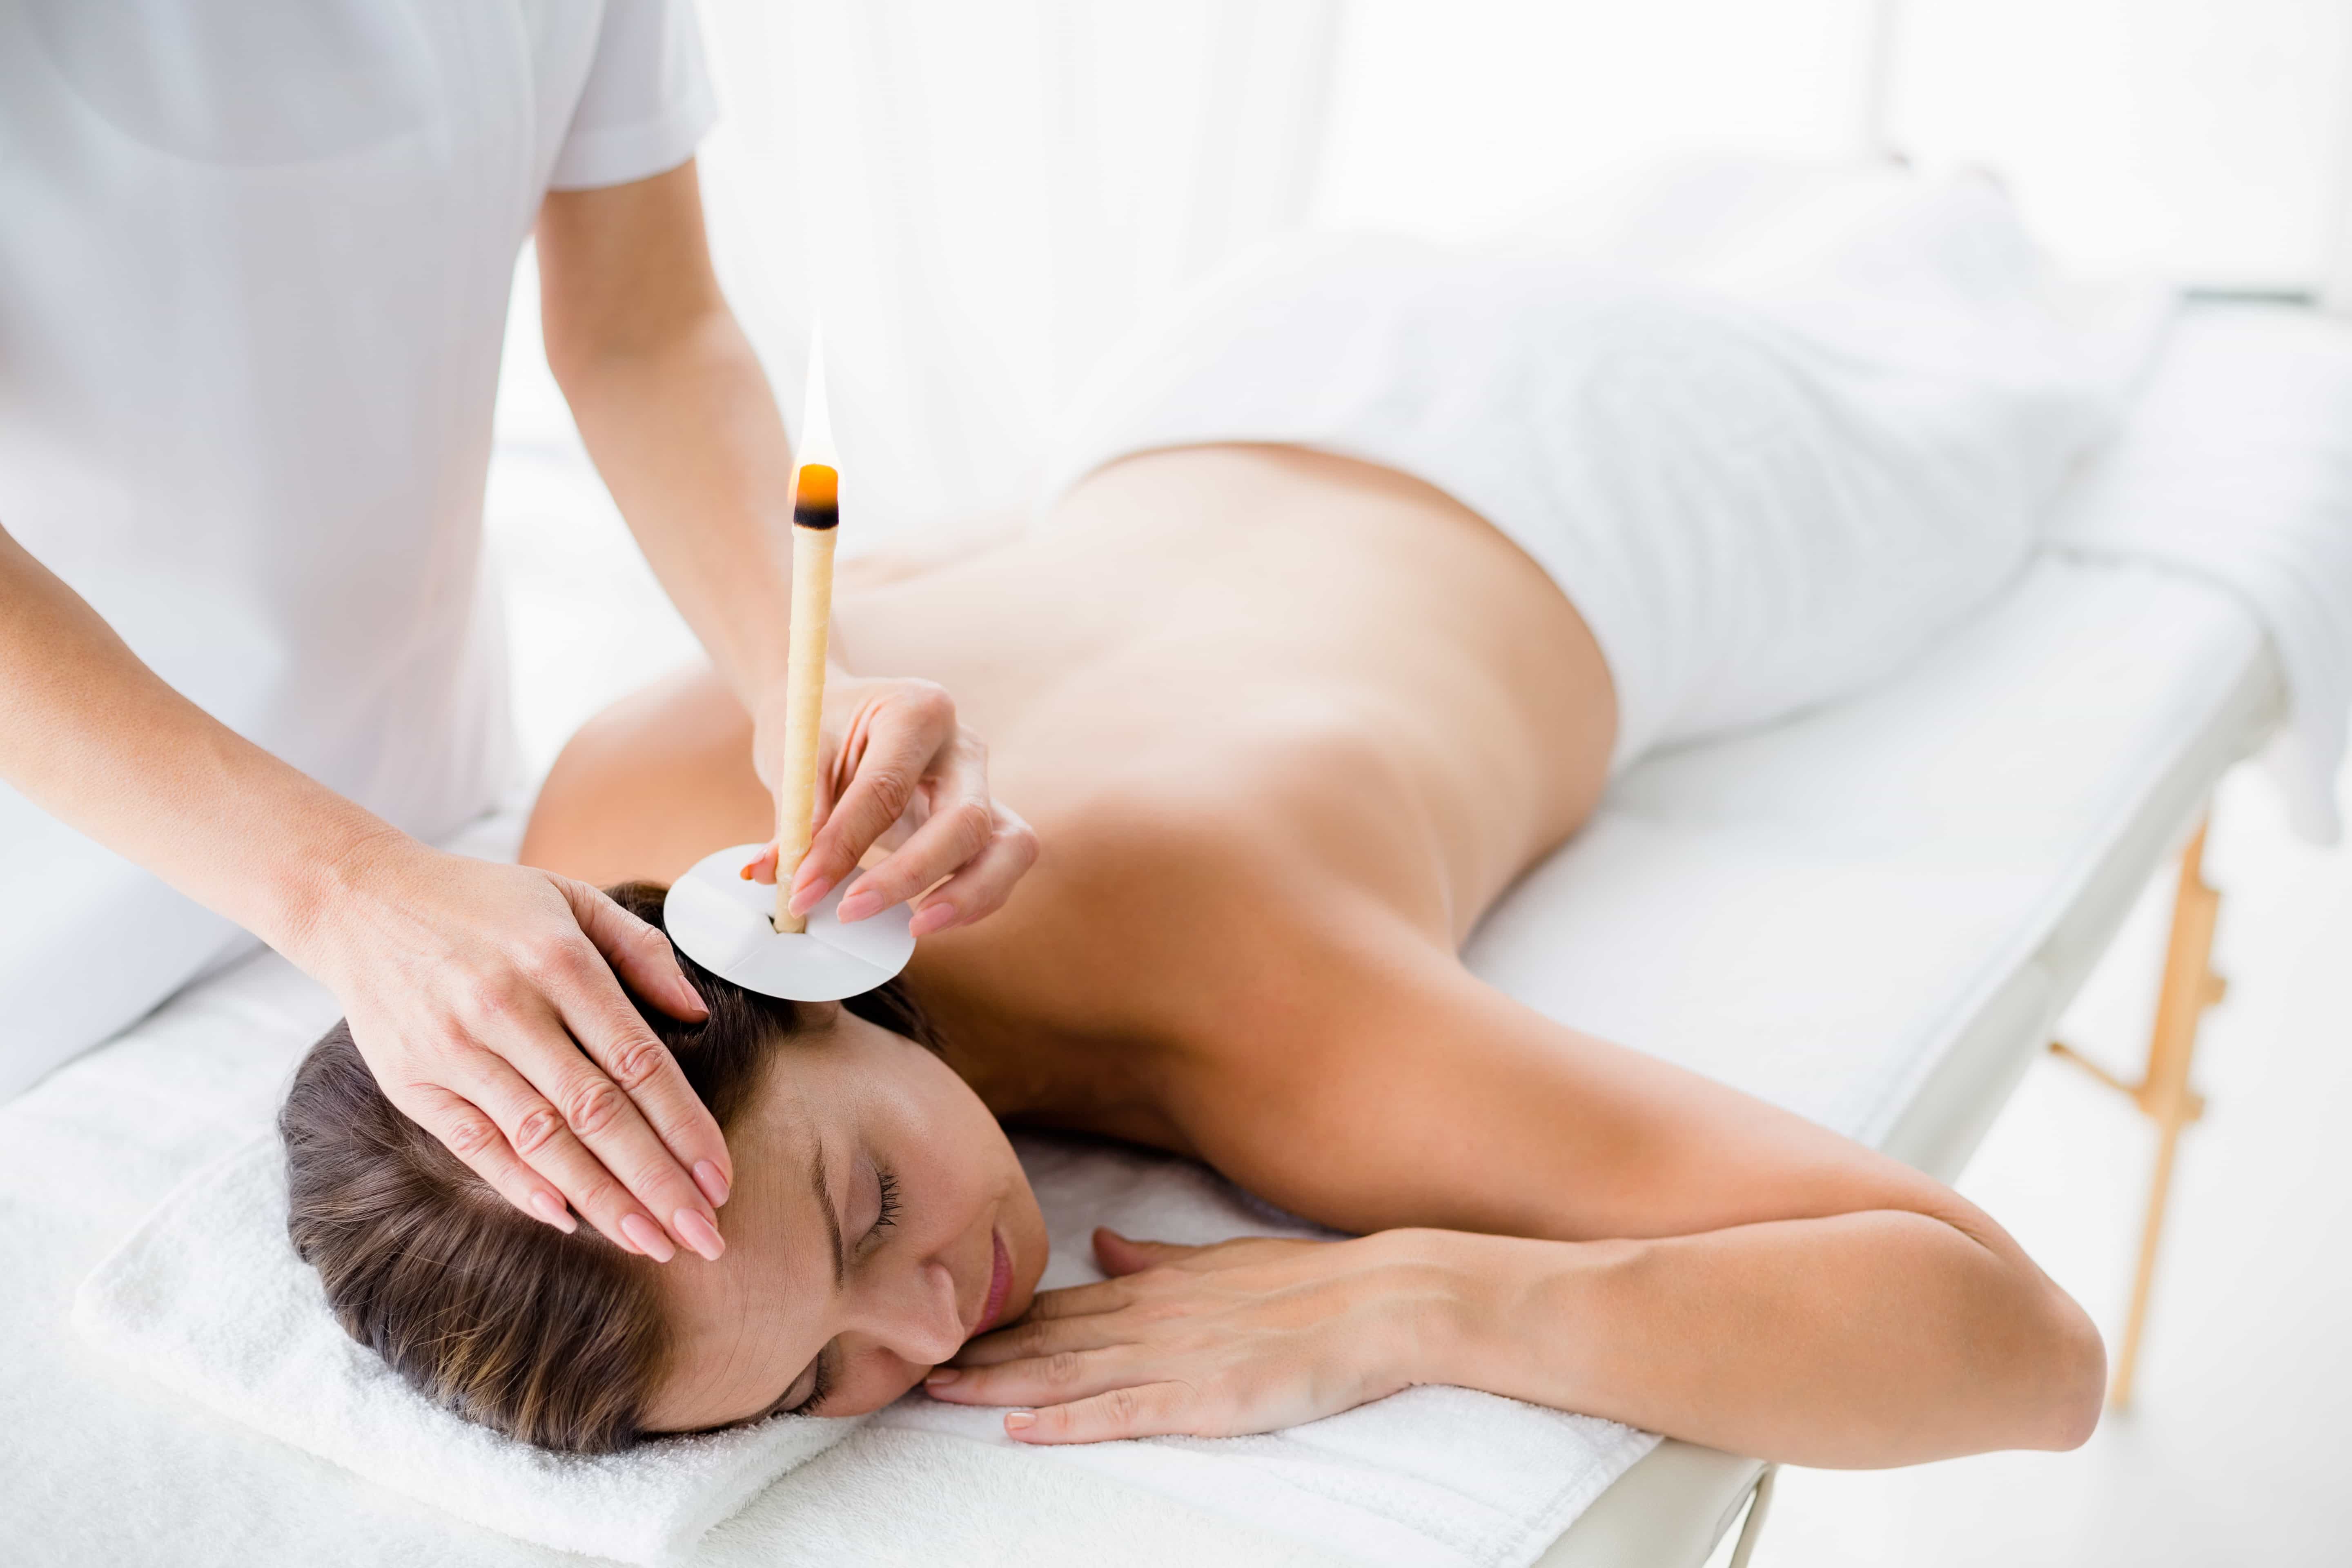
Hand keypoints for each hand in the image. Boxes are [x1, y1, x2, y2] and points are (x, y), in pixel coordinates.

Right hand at [295, 833, 730, 1261]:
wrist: (360, 900)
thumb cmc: (481, 902)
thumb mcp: (569, 898)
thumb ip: (639, 950)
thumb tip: (697, 1013)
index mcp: (560, 962)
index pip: (640, 1061)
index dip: (686, 1126)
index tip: (720, 1178)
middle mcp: (510, 1008)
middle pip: (599, 1113)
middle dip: (658, 1182)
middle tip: (703, 1235)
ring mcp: (457, 1048)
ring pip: (542, 1139)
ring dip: (601, 1200)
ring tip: (652, 1241)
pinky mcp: (413, 1081)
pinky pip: (475, 1144)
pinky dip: (520, 1186)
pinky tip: (568, 1219)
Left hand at [744, 672, 1035, 936]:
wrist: (842, 712)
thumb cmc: (820, 726)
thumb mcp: (797, 758)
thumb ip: (797, 820)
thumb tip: (777, 878)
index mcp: (917, 710)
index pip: (887, 788)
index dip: (844, 846)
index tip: (802, 889)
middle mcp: (962, 745)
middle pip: (965, 820)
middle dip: (910, 876)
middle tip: (851, 911)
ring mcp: (982, 782)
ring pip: (1011, 846)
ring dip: (970, 895)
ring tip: (917, 927)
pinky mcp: (988, 817)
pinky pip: (1002, 863)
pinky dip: (975, 898)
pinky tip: (927, 917)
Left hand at [923, 1228, 1448, 1442]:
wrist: (1382, 1300)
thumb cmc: (1313, 1284)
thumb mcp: (1223, 1261)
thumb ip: (1159, 1259)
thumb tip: (1104, 1245)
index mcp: (1157, 1287)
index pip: (1061, 1307)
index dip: (998, 1320)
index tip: (943, 1322)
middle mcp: (1152, 1318)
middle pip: (1047, 1340)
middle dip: (976, 1354)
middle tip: (908, 1361)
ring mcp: (1175, 1359)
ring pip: (1068, 1374)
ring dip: (999, 1385)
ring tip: (937, 1393)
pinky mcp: (1202, 1398)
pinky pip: (1120, 1412)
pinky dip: (1066, 1420)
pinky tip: (1019, 1427)